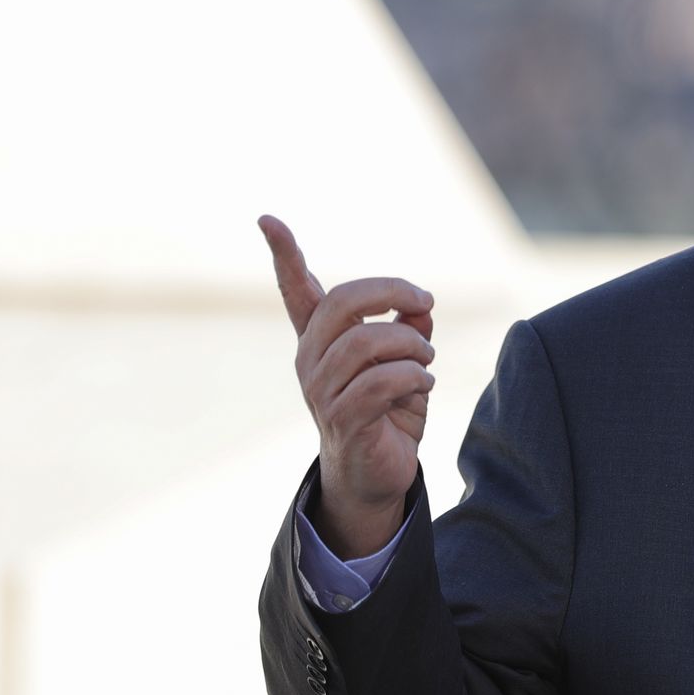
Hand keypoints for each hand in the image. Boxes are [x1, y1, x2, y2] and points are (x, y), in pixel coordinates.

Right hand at [259, 215, 434, 558]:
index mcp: (321, 341)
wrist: (376, 475)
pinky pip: (382, 382)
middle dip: (391, 291)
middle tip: (425, 299)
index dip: (283, 254)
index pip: (296, 291)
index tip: (266, 219)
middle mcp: (312, 361)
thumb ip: (411, 326)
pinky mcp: (343, 419)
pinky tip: (423, 386)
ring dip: (412, 344)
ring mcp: (322, 392)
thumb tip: (421, 301)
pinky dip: (414, 377)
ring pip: (368, 342)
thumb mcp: (406, 361)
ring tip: (427, 360)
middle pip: (342, 303)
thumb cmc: (389, 411)